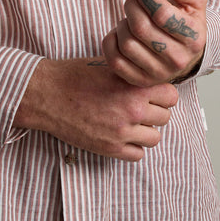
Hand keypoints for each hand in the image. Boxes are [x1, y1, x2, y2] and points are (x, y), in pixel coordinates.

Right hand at [14, 57, 177, 161]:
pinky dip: (133, 146)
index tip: (152, 94)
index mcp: (134, 87)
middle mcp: (132, 110)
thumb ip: (134, 75)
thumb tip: (153, 80)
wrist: (48, 94)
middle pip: (165, 117)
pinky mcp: (109, 148)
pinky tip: (121, 135)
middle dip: (154, 112)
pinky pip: (137, 154)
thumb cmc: (77, 76)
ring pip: (154, 138)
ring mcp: (122, 132)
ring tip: (130, 122)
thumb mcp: (110, 66)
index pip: (171, 96)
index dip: (162, 94)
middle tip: (138, 108)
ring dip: (145, 131)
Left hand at [102, 0, 206, 86]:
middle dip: (131, 6)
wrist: (185, 53)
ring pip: (127, 43)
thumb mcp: (195, 2)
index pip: (162, 14)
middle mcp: (177, 60)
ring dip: (122, 23)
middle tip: (133, 0)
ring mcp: (158, 73)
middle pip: (141, 28)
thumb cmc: (187, 22)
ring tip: (130, 18)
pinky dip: (111, 41)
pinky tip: (120, 32)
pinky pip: (115, 60)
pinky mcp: (140, 81)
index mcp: (193, 38)